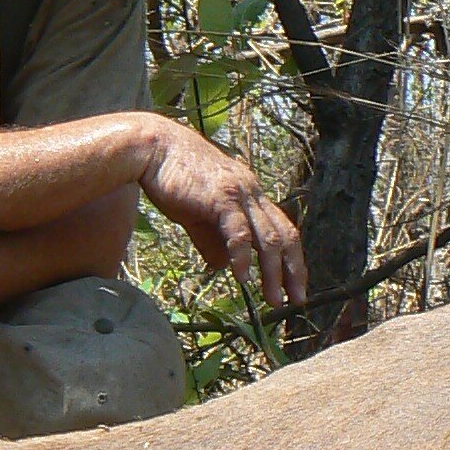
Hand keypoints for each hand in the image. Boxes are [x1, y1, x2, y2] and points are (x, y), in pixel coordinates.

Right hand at [136, 119, 307, 304]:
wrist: (152, 149)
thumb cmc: (172, 178)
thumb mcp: (197, 214)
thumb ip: (212, 239)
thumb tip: (224, 266)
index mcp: (250, 193)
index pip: (282, 228)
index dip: (291, 258)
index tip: (293, 285)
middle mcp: (252, 192)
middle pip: (285, 235)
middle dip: (293, 271)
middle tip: (296, 300)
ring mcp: (239, 193)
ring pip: (268, 238)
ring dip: (273, 272)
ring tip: (274, 299)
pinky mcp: (221, 198)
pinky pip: (240, 233)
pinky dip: (244, 258)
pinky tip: (243, 277)